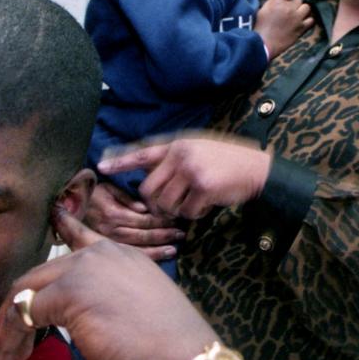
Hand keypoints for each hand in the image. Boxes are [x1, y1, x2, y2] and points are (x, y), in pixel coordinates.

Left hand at [0, 211, 215, 359]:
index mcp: (121, 255)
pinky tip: (14, 357)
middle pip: (39, 275)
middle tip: (7, 347)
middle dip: (15, 311)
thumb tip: (80, 315)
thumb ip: (105, 299)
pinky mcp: (69, 293)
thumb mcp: (136, 310)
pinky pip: (24, 313)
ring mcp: (83, 270)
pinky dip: (12, 337)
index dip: (64, 226)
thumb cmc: (168, 351)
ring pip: (25, 293)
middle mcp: (100, 254)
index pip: (80, 236)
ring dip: (7, 329)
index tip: (54, 213)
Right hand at [84, 181, 182, 260]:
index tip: (175, 220)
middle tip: (181, 234)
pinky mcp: (106, 248)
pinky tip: (160, 256)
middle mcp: (111, 229)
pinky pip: (129, 255)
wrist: (68, 206)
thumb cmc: (91, 193)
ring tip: (174, 248)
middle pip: (142, 235)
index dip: (160, 220)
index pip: (142, 219)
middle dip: (163, 235)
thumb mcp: (107, 188)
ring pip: (137, 248)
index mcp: (113, 213)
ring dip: (158, 248)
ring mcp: (108, 241)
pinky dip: (146, 257)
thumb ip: (126, 197)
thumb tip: (144, 208)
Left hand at [98, 135, 270, 218]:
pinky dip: (194, 215)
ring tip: (193, 203)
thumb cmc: (226, 162)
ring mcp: (192, 170)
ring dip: (177, 211)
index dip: (120, 162)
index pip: (142, 154)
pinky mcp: (203, 187)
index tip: (101, 167)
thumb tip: (148, 178)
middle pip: (148, 189)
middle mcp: (181, 154)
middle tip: (171, 207)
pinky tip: (206, 206)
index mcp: (177, 145)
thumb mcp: (197, 150)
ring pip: (165, 203)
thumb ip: (174, 160)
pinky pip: (186, 212)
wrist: (257, 169)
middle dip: (156, 204)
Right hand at [255, 0, 312, 56]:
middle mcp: (289, 9)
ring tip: (295, 15)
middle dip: (293, 3)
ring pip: (306, 7)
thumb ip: (272, 0)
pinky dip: (307, 20)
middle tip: (287, 10)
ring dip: (301, 10)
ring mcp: (296, 19)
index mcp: (278, 2)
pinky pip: (310, 20)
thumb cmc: (260, 27)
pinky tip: (301, 22)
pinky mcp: (301, 28)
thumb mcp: (262, 10)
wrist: (263, 45)